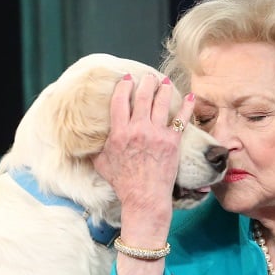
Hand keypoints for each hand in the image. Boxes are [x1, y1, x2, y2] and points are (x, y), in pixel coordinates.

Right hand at [94, 73, 195, 239]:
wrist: (144, 197)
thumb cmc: (123, 183)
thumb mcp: (102, 165)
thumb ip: (95, 150)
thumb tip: (83, 144)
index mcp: (119, 133)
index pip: (120, 101)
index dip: (123, 86)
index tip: (127, 79)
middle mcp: (138, 129)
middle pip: (142, 97)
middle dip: (146, 82)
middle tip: (148, 77)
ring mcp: (157, 134)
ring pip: (162, 103)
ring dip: (164, 89)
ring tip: (165, 82)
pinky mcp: (172, 141)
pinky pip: (181, 119)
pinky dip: (187, 107)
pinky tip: (191, 97)